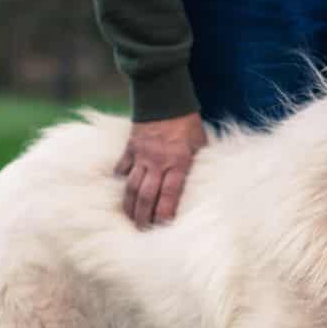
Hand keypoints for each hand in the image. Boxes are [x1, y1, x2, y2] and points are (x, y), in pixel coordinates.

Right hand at [114, 114, 207, 228]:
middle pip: (147, 195)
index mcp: (178, 161)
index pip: (170, 194)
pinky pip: (121, 168)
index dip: (165, 212)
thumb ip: (198, 165)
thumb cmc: (187, 123)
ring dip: (130, 206)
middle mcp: (158, 161)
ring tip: (130, 219)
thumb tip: (206, 185)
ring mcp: (141, 155)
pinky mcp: (130, 148)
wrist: (164, 97)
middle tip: (142, 230)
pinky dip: (120, 181)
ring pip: (131, 187)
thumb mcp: (200, 144)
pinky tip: (122, 192)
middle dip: (143, 216)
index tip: (163, 227)